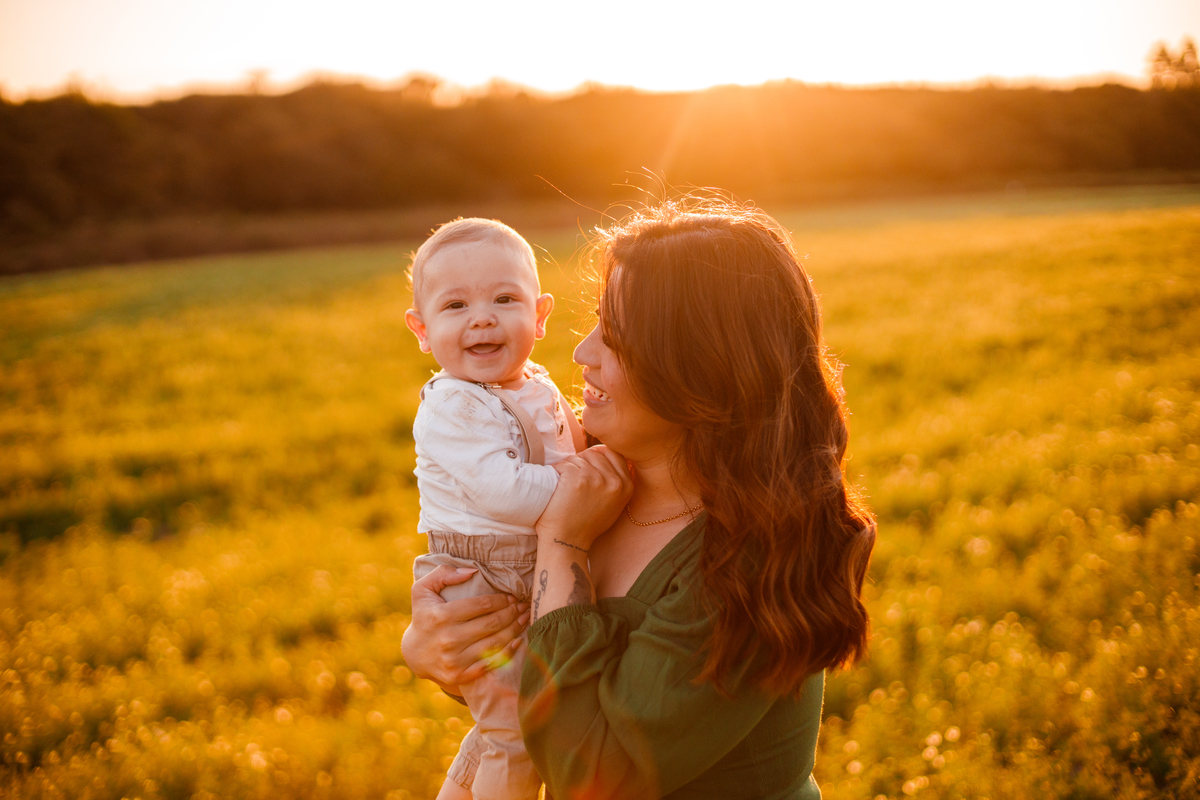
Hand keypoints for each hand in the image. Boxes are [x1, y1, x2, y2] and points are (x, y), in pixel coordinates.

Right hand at [402, 565, 530, 685]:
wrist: (414, 654)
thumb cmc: (424, 616)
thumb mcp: (422, 590)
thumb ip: (443, 573)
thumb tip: (472, 571)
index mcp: (441, 616)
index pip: (482, 605)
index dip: (501, 599)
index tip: (512, 596)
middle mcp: (448, 639)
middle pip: (492, 623)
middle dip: (512, 612)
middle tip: (523, 606)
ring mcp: (454, 660)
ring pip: (495, 643)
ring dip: (515, 629)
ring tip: (524, 619)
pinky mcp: (459, 675)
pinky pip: (490, 664)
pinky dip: (508, 652)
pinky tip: (517, 640)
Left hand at [537, 445, 632, 551]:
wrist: (567, 542)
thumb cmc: (586, 524)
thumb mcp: (613, 504)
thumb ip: (615, 481)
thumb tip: (604, 452)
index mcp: (627, 486)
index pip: (613, 453)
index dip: (597, 456)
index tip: (586, 467)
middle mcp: (614, 481)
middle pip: (593, 453)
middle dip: (581, 462)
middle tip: (572, 481)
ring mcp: (595, 478)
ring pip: (577, 458)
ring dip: (567, 468)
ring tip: (565, 487)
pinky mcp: (576, 478)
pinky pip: (563, 464)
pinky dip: (556, 472)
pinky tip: (556, 487)